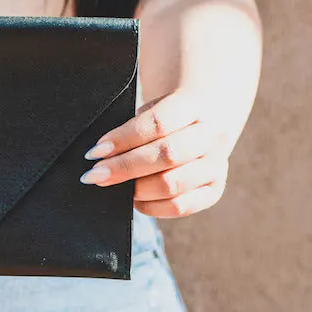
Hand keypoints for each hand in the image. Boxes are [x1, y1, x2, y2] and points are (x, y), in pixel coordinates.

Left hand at [78, 88, 232, 218]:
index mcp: (195, 105)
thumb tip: (101, 154)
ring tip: (112, 185)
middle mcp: (212, 136)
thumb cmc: (168, 113)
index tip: (95, 151)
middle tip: (95, 174)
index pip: (158, 123)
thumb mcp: (155, 105)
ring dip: (136, 188)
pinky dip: (152, 206)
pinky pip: (181, 206)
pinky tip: (134, 199)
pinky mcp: (215, 190)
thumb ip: (135, 126)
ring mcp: (217, 165)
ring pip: (173, 184)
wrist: (209, 117)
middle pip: (167, 155)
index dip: (123, 138)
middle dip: (124, 167)